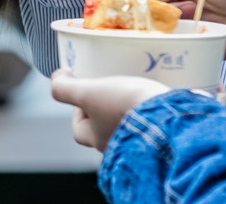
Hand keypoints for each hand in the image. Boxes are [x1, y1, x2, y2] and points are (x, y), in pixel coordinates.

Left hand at [49, 72, 167, 150]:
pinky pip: (149, 123)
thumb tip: (55, 78)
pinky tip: (152, 95)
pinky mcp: (161, 134)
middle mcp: (117, 146)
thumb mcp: (88, 93)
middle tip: (111, 87)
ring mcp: (140, 143)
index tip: (85, 90)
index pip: (78, 129)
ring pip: (127, 125)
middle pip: (103, 127)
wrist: (170, 119)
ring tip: (133, 88)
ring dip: (127, 108)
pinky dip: (147, 110)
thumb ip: (65, 88)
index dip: (77, 110)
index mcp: (97, 139)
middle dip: (104, 108)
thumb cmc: (125, 107)